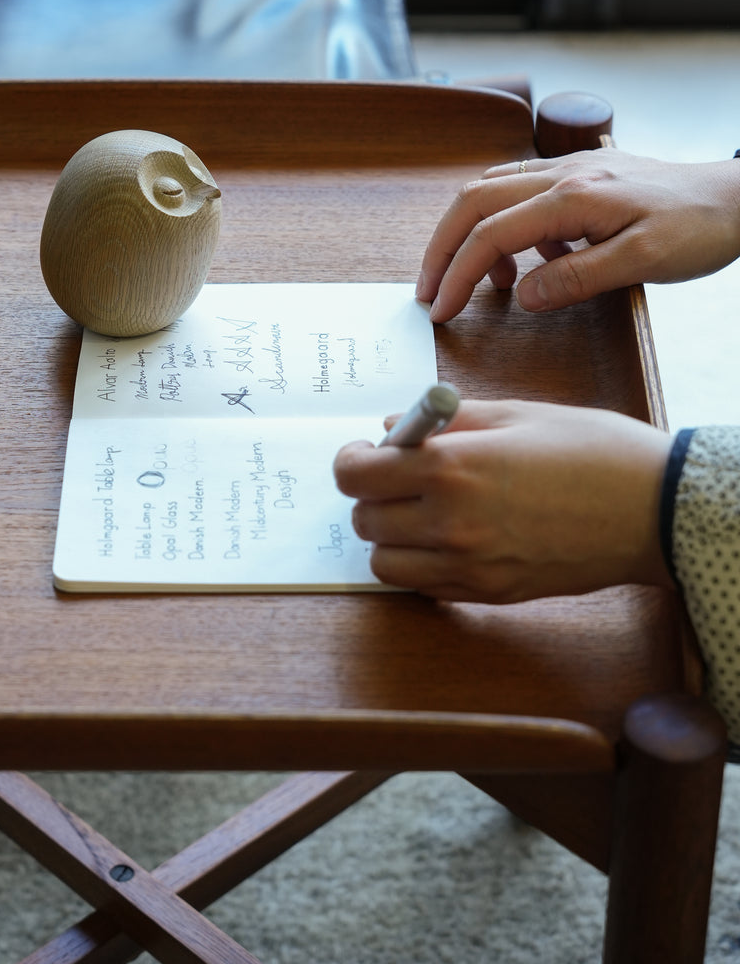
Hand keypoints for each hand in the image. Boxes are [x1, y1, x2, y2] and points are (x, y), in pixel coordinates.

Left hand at [333, 399, 674, 601]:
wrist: (654, 510)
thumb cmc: (592, 451)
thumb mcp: (514, 414)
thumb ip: (445, 422)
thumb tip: (393, 427)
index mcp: (453, 468)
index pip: (356, 476)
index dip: (352, 460)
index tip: (366, 452)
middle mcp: (451, 523)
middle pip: (364, 520)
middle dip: (372, 495)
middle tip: (398, 475)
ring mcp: (469, 566)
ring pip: (384, 563)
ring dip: (391, 534)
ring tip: (422, 508)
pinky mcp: (489, 593)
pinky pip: (424, 586)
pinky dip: (421, 563)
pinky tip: (451, 536)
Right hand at [416, 151, 739, 322]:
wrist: (736, 197)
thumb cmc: (698, 228)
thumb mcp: (643, 263)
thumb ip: (576, 278)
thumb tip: (523, 296)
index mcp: (572, 196)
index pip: (490, 234)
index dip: (456, 274)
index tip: (440, 308)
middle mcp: (561, 174)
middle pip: (473, 202)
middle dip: (442, 248)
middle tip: (430, 291)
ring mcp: (567, 168)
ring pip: (491, 191)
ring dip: (473, 235)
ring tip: (493, 285)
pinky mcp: (578, 174)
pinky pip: (520, 192)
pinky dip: (508, 225)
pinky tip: (537, 259)